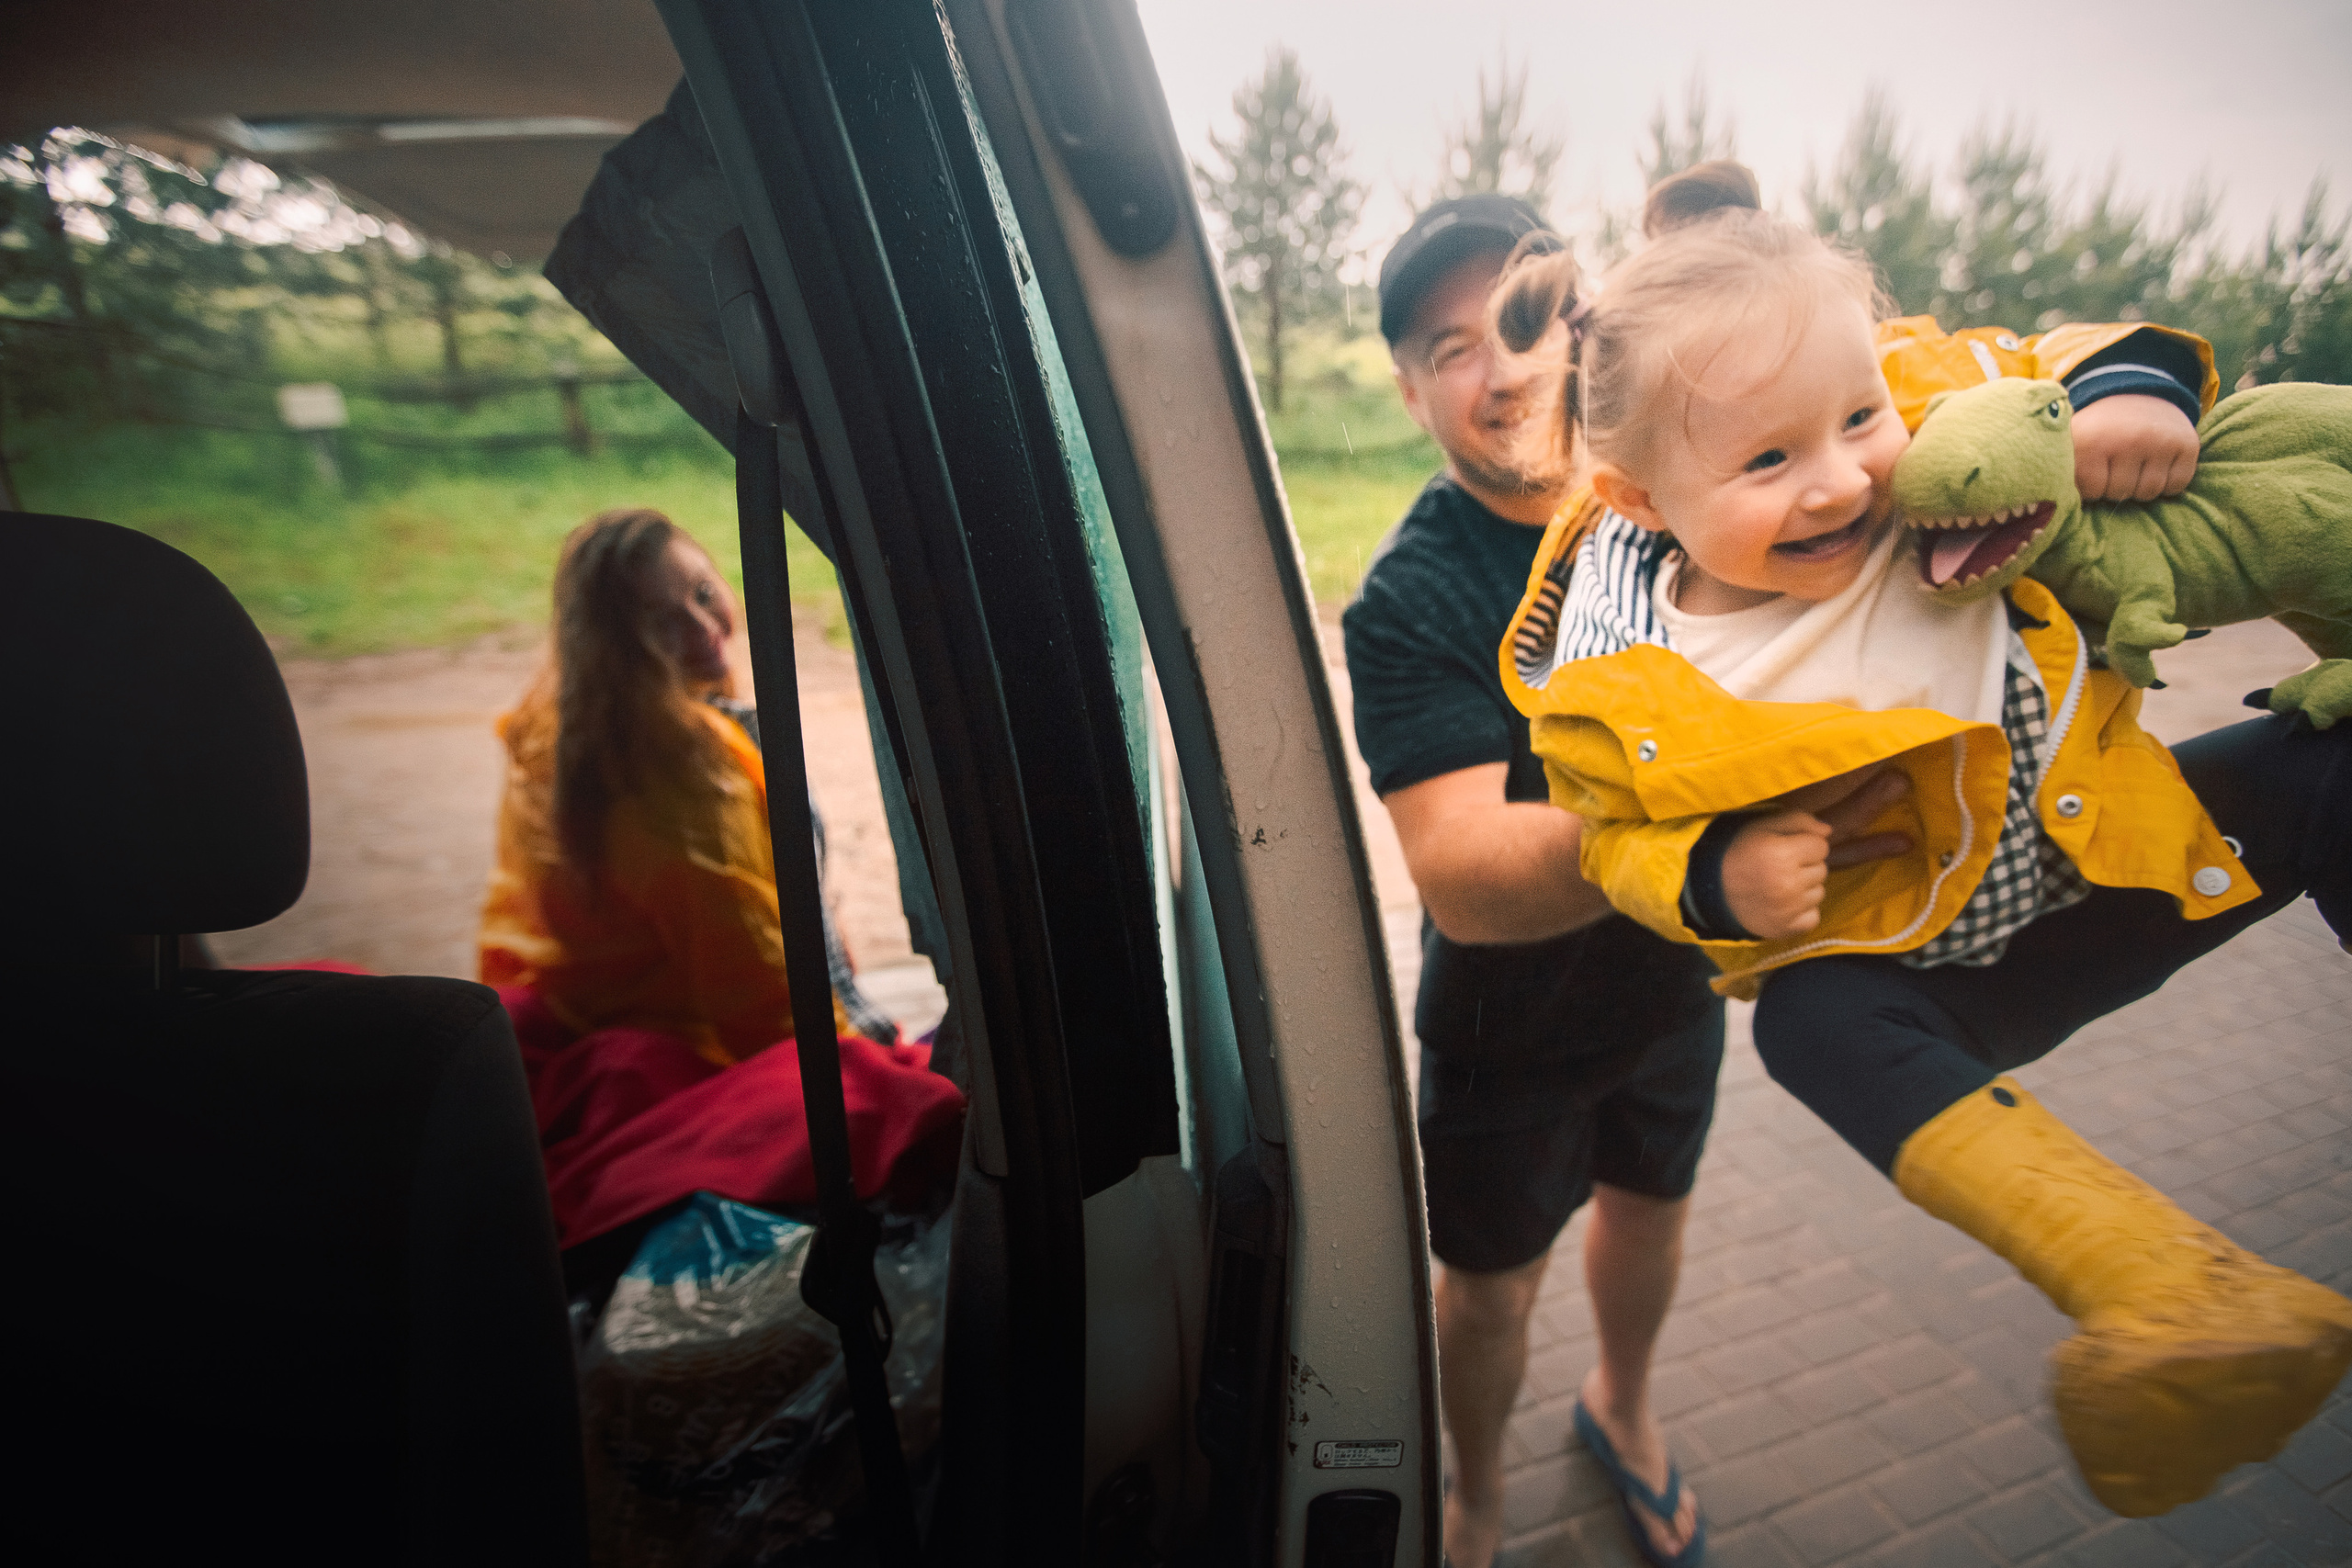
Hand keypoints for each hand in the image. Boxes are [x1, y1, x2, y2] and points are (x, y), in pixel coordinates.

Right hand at [1721, 766, 1912, 939]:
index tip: (1786, 849)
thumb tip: (1828, 831)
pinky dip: (1802, 911)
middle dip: (1805, 865)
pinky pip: (1813, 917)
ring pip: (1819, 893)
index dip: (1805, 844)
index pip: (1821, 846)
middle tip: (1780, 867)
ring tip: (1779, 885)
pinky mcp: (1786, 929)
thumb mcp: (1763, 826)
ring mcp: (1788, 910)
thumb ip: (1798, 820)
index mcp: (1782, 854)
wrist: (1711, 890)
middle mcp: (1787, 883)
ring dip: (1805, 888)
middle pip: (1822, 870)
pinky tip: (1784, 904)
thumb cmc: (1740, 853)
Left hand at [2070, 393, 2197, 501]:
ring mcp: (2160, 442)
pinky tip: (2157, 465)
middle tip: (2116, 465)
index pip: (2092, 492)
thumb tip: (2055, 507)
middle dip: (2115, 487)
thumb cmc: (2099, 428)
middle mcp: (2129, 439)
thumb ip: (2061, 470)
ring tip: (2135, 465)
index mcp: (2093, 440)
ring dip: (2140, 486)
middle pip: (2120, 495)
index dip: (2091, 486)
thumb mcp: (2073, 441)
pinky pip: (2176, 486)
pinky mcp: (2187, 445)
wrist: (2137, 393)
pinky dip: (2167, 483)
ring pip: (2148, 493)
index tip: (2092, 469)